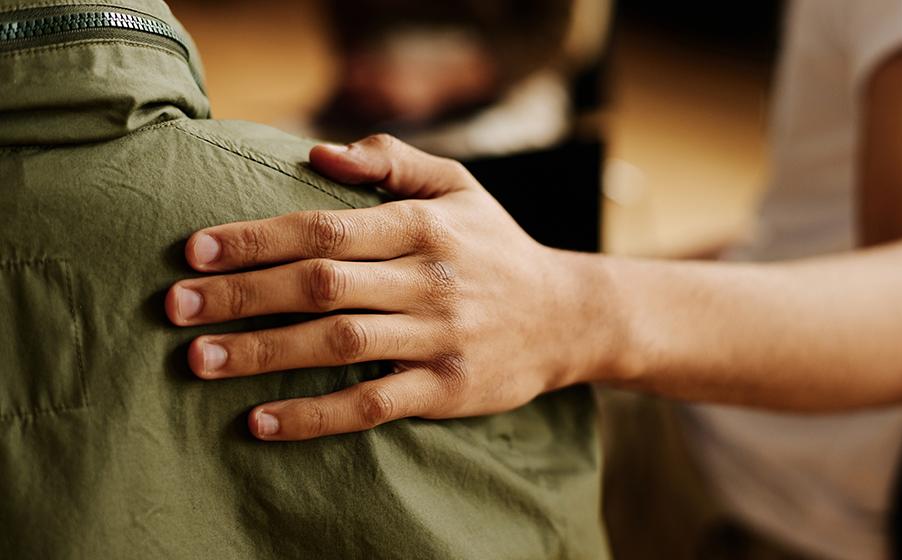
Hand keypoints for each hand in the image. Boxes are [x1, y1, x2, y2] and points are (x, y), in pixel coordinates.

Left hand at [166, 135, 612, 439]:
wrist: (566, 316)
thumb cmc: (496, 246)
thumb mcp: (458, 186)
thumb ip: (392, 160)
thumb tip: (318, 154)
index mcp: (424, 226)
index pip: (325, 228)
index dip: (257, 239)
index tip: (195, 251)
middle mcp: (430, 280)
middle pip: (321, 285)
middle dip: (242, 294)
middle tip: (175, 305)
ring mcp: (439, 338)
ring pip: (339, 345)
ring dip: (264, 353)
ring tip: (199, 360)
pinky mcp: (446, 389)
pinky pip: (372, 405)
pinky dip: (315, 416)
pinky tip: (261, 420)